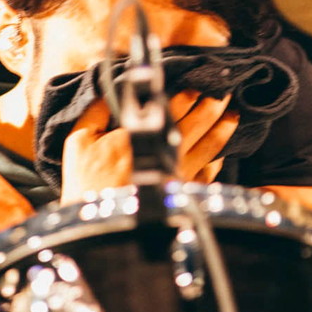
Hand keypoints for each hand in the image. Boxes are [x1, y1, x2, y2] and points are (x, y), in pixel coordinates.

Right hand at [60, 91, 239, 200]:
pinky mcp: (183, 194)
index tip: (194, 84)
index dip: (184, 94)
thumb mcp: (79, 142)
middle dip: (210, 105)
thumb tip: (108, 90)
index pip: (168, 108)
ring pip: (208, 147)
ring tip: (232, 115)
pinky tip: (223, 153)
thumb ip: (94, 112)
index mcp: (140, 136)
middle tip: (221, 92)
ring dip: (221, 129)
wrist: (98, 227)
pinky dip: (218, 162)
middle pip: (195, 124)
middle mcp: (164, 154)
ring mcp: (178, 175)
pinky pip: (208, 175)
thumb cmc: (86, 185)